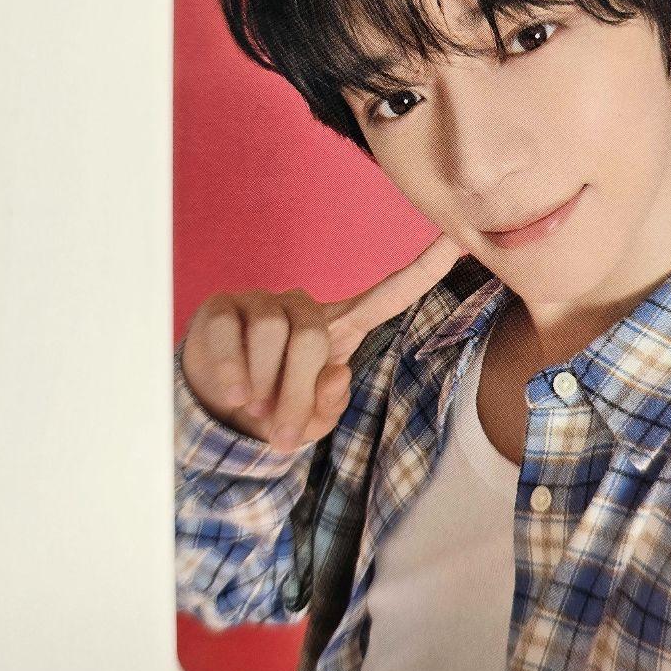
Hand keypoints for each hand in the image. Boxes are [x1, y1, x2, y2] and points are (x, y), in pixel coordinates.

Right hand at [180, 235, 461, 450]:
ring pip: (270, 333)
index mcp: (342, 327)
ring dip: (262, 385)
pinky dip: (231, 371)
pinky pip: (229, 333)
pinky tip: (233, 394)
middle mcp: (305, 306)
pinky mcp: (222, 308)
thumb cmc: (275, 407)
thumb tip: (336, 374)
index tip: (456, 239)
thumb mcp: (310, 421)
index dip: (423, 269)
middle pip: (311, 338)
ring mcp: (262, 302)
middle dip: (295, 394)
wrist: (214, 405)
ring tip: (254, 409)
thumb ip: (329, 406)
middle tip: (281, 430)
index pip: (388, 295)